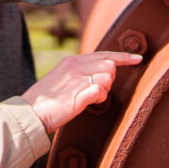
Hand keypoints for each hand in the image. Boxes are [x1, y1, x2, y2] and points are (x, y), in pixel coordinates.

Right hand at [21, 51, 142, 132]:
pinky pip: (102, 91)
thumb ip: (80, 72)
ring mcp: (77, 79)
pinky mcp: (79, 95)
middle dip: (109, 80)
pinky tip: (90, 103)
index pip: (104, 54)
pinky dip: (100, 98)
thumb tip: (102, 73)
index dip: (123, 57)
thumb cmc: (47, 100)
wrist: (30, 113)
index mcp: (72, 60)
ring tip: (89, 98)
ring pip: (108, 78)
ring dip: (105, 90)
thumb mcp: (63, 77)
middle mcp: (75, 66)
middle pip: (110, 66)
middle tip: (96, 92)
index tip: (138, 58)